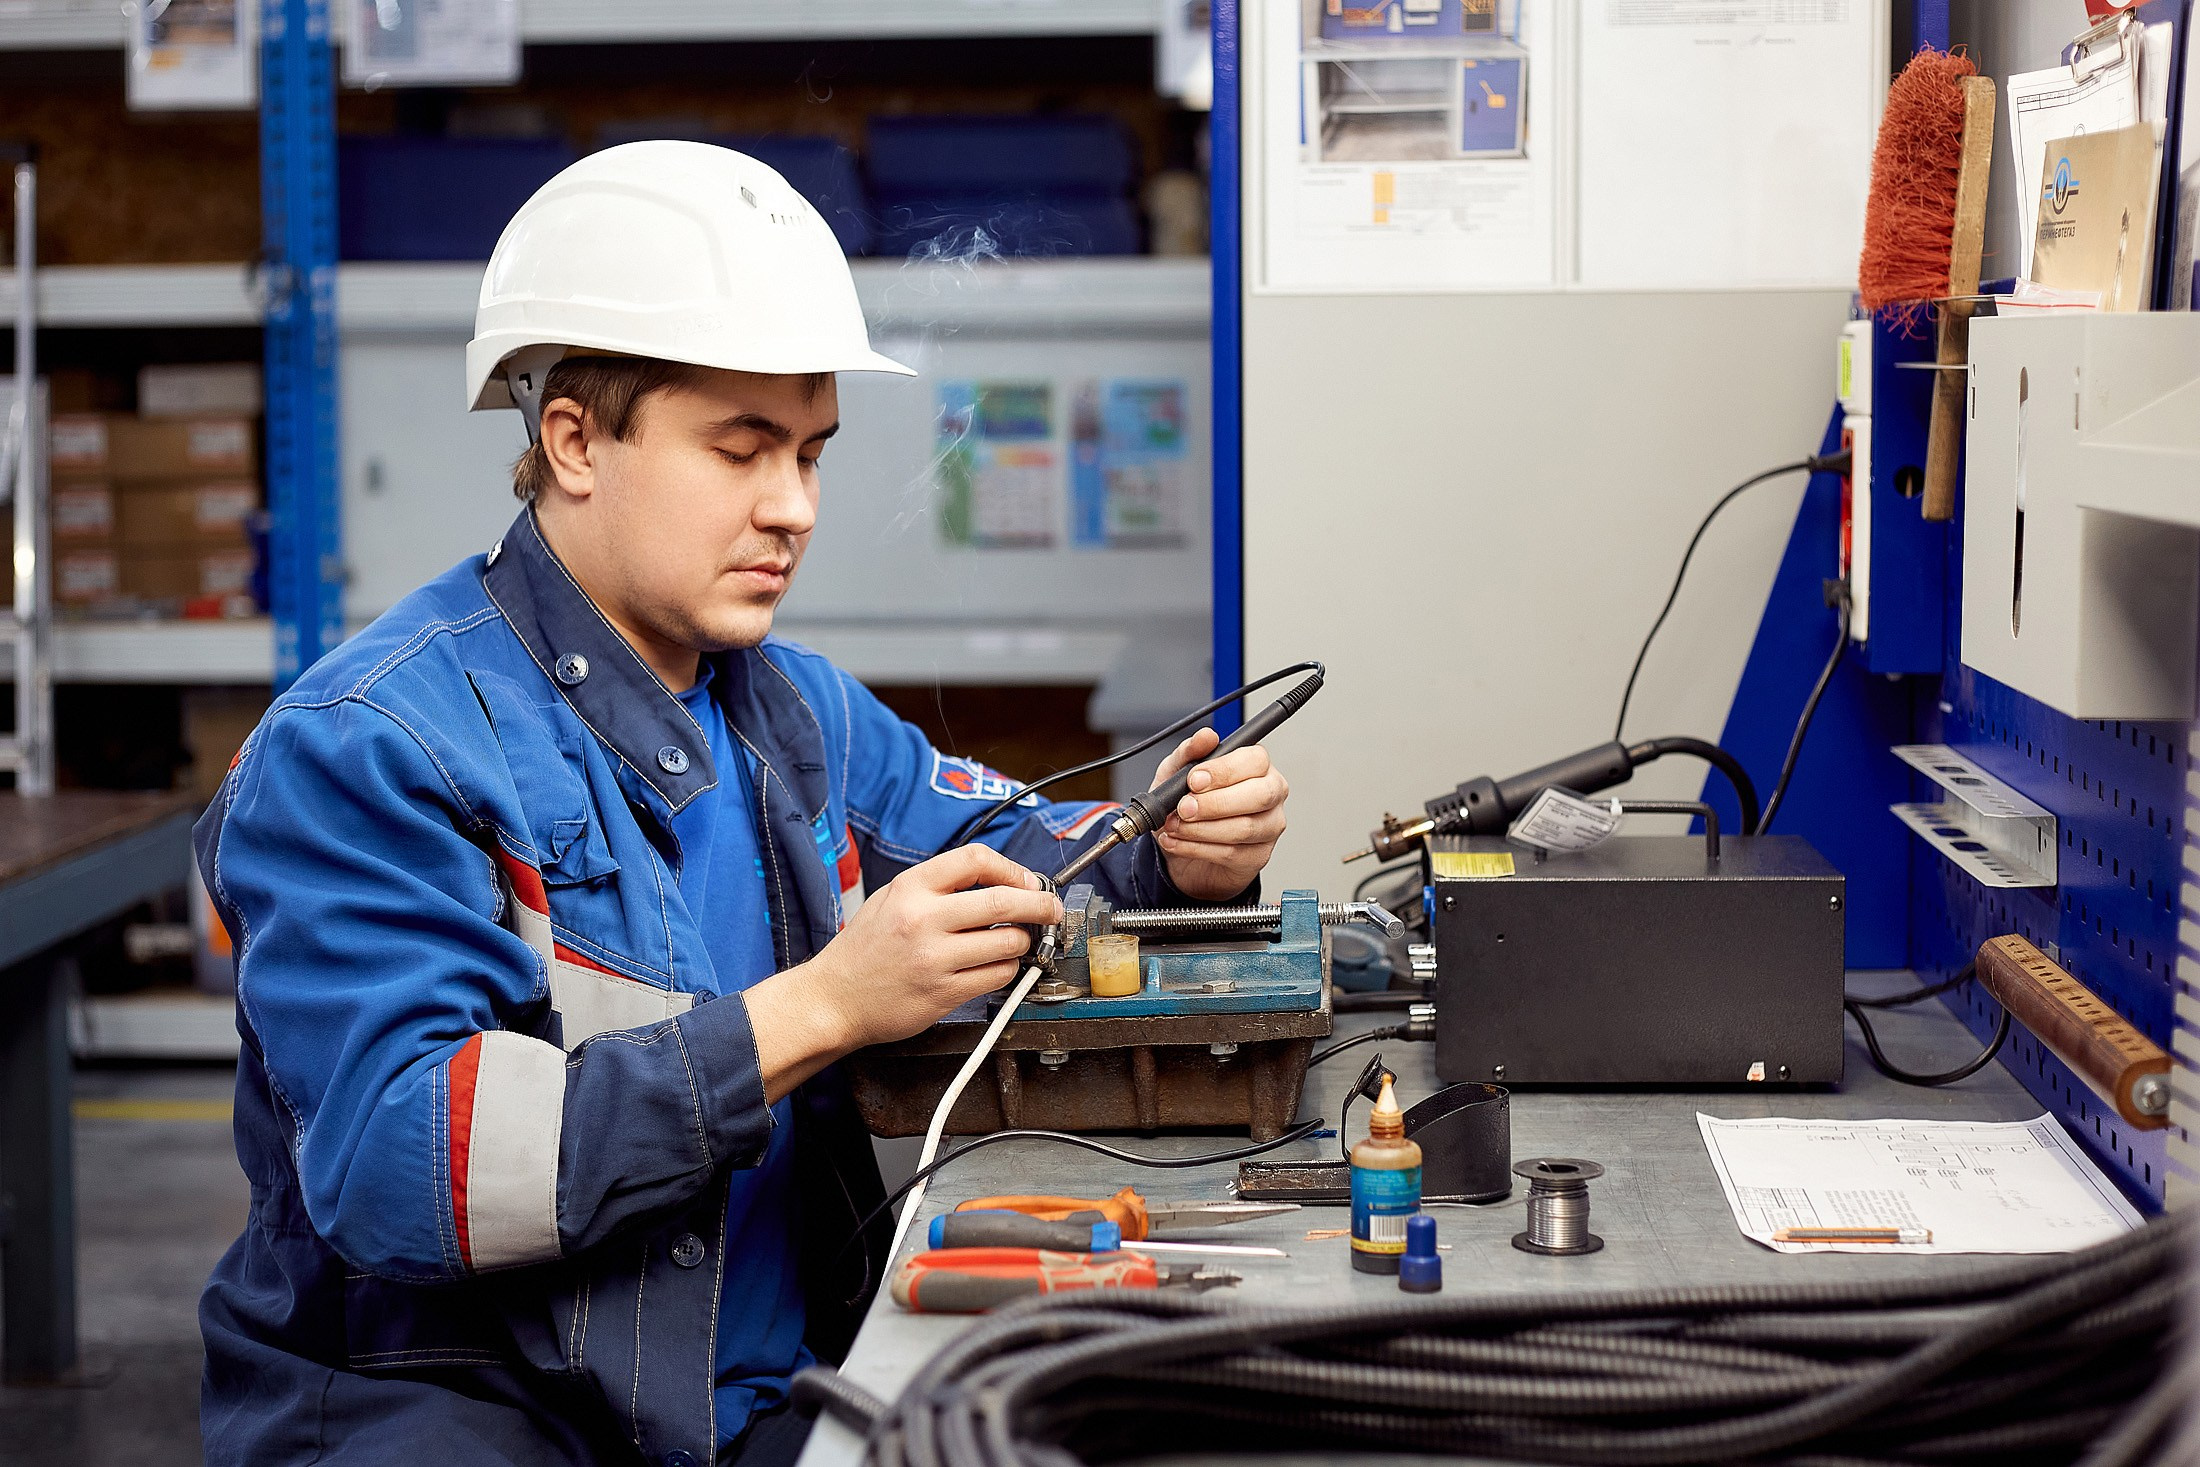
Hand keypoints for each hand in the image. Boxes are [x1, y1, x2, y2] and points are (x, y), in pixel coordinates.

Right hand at [753, 846, 1063, 1079]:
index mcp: (911, 888)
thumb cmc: (865, 949)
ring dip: (1022, 941)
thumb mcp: (890, 898)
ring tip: (1014, 941)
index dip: (1012, 868)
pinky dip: (1007, 969)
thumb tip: (997, 881)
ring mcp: (934, 959)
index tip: (1027, 881)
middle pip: (1003, 900)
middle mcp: (923, 919)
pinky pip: (997, 976)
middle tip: (1051, 908)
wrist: (834, 999)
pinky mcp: (943, 993)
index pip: (976, 860)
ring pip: (1008, 941)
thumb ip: (937, 887)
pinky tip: (996, 965)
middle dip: (1040, 904)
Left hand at [1149, 728, 1289, 900]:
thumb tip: (1205, 736)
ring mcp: (1268, 827)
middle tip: (1185, 807)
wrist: (1178, 843)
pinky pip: (1231, 853)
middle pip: (1260, 795)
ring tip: (1175, 826)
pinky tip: (1177, 842)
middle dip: (1215, 803)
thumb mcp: (1176, 772)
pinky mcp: (1258, 856)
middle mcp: (1270, 794)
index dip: (1224, 771)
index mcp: (1256, 766)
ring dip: (1201, 829)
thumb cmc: (1187, 803)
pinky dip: (1196, 848)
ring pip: (1244, 828)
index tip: (1194, 779)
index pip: (1255, 761)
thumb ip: (1189, 752)